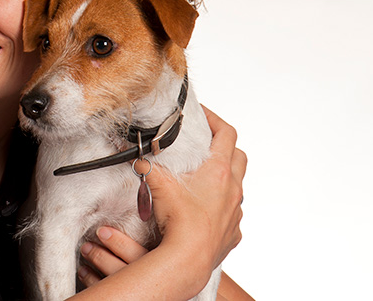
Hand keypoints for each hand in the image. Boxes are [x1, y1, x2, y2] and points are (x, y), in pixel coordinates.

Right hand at [76, 106, 246, 294]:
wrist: (190, 258)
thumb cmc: (180, 222)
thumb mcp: (158, 183)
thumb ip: (145, 163)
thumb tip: (133, 153)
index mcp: (219, 172)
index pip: (226, 134)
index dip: (215, 120)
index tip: (202, 115)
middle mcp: (233, 190)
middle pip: (239, 157)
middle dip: (224, 146)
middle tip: (207, 143)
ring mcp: (235, 212)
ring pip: (237, 186)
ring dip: (224, 178)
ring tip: (203, 178)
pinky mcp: (232, 232)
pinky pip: (232, 214)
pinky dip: (222, 207)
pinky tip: (206, 210)